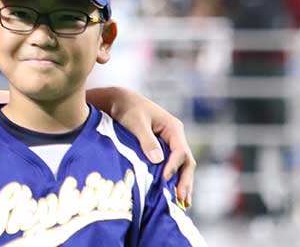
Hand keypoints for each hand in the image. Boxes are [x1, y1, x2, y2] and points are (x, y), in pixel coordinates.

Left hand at [87, 87, 195, 207]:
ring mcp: (170, 143)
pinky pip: (171, 166)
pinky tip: (171, 194)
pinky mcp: (162, 149)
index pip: (180, 151)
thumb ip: (146, 140)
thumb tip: (158, 160)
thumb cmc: (127, 109)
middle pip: (186, 162)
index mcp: (173, 128)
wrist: (117, 101)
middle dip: (185, 181)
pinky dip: (173, 179)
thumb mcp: (136, 122)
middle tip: (183, 200)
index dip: (174, 167)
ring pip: (181, 166)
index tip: (165, 179)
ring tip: (182, 203)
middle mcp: (175, 136)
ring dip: (182, 183)